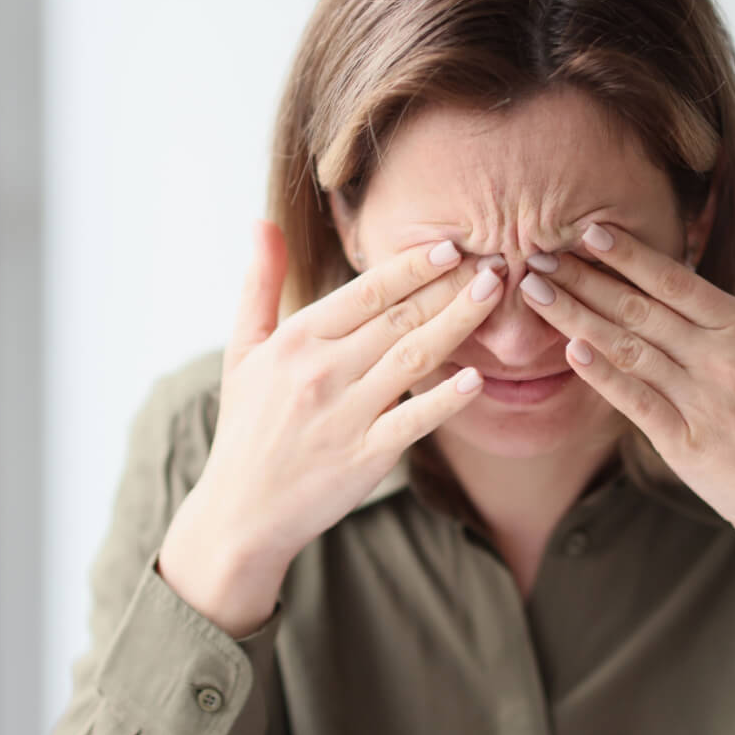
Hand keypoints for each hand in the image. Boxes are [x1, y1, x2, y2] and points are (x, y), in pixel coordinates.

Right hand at [157, 219, 504, 636]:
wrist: (240, 511)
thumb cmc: (248, 426)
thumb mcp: (242, 350)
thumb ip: (259, 284)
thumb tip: (262, 223)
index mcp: (295, 340)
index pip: (364, 293)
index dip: (410, 267)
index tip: (450, 245)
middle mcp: (321, 372)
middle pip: (398, 318)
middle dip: (449, 287)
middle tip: (494, 261)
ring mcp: (345, 415)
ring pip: (413, 359)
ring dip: (457, 324)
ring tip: (493, 297)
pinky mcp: (365, 457)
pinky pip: (412, 422)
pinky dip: (444, 401)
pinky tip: (477, 379)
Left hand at [518, 221, 734, 649]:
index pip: (677, 280)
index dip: (629, 255)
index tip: (588, 231)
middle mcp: (722, 359)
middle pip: (640, 308)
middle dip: (584, 278)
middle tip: (538, 254)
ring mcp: (701, 401)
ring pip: (628, 348)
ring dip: (576, 317)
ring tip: (534, 293)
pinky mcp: (684, 444)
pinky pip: (635, 401)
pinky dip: (603, 375)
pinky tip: (570, 352)